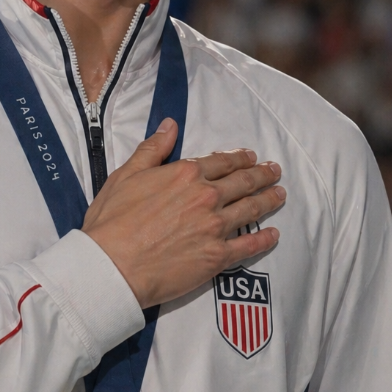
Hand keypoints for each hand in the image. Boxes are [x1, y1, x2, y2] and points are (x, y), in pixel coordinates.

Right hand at [82, 118, 284, 308]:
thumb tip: (170, 125)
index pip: (220, 162)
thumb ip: (152, 149)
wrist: (112, 266)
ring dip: (268, 200)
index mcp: (185, 174)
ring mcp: (215, 228)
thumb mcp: (126, 175)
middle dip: (261, 175)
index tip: (250, 157)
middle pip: (243, 182)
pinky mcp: (217, 257)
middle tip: (274, 171)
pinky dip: (264, 239)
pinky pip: (248, 246)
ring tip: (280, 194)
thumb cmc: (112, 221)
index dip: (238, 158)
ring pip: (251, 209)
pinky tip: (273, 234)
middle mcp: (206, 197)